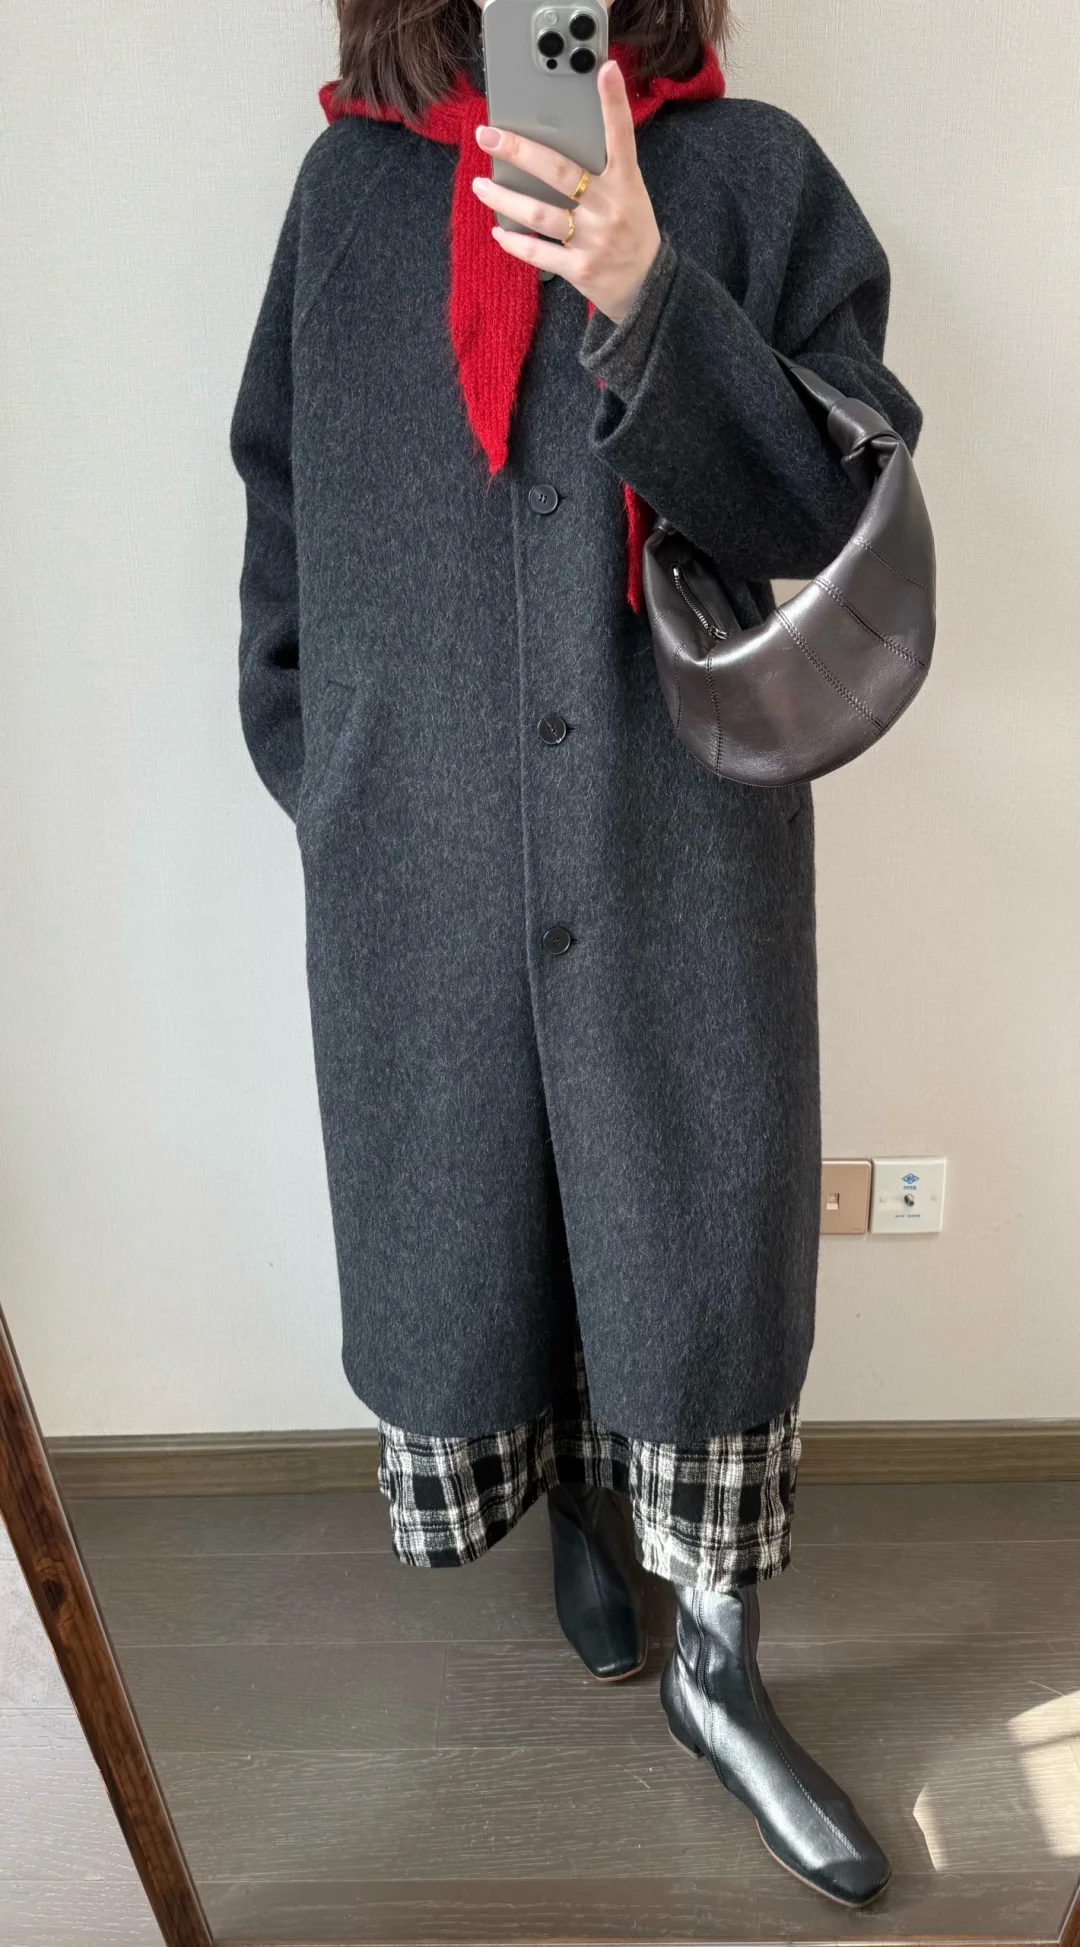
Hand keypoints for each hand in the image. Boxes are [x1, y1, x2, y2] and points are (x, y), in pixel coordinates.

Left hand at [471, 58, 661, 324]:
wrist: (648, 289)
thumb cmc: (631, 233)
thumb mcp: (629, 196)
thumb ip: (601, 173)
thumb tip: (551, 150)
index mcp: (625, 183)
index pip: (621, 136)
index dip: (615, 103)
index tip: (606, 69)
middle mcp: (609, 208)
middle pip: (559, 172)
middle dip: (519, 151)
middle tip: (487, 136)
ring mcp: (594, 239)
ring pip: (539, 214)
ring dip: (504, 198)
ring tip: (481, 186)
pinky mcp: (580, 268)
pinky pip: (538, 252)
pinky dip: (515, 242)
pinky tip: (499, 231)